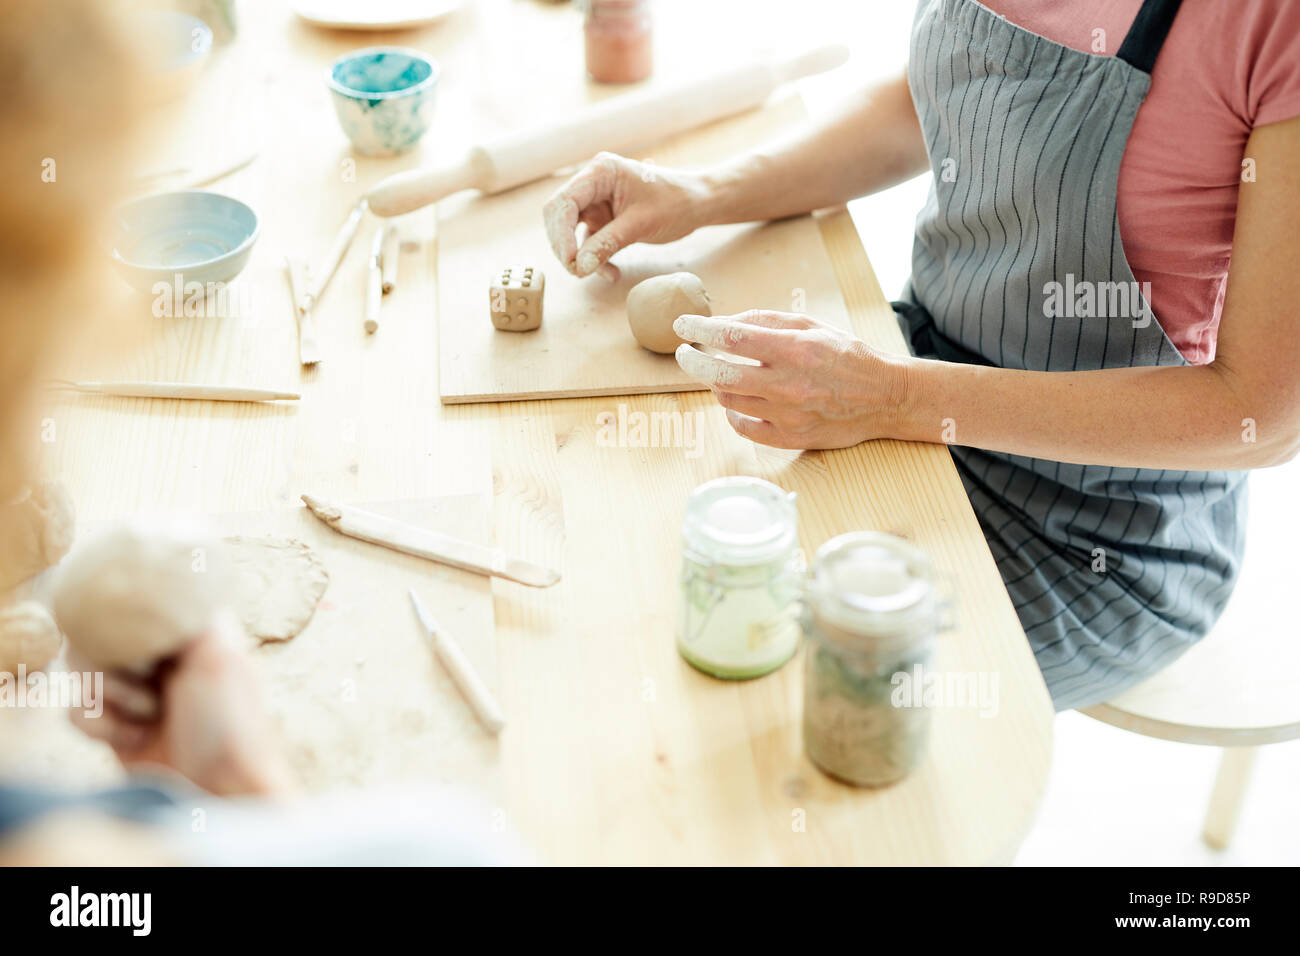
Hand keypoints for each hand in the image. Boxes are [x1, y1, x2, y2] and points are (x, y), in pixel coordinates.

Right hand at [70, 613, 292, 797]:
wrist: (220, 789)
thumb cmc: (231, 722)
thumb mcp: (222, 656)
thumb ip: (191, 615)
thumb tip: (169, 579)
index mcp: (188, 630)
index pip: (139, 599)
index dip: (129, 615)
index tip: (144, 637)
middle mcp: (159, 655)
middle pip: (99, 631)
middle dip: (114, 660)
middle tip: (150, 677)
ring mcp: (133, 689)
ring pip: (79, 669)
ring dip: (109, 695)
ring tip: (148, 714)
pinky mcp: (112, 725)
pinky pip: (74, 711)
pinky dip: (99, 726)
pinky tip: (133, 739)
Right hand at [542, 152, 712, 279]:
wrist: (697, 204)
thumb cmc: (675, 203)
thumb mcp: (641, 224)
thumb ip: (608, 243)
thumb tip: (579, 267)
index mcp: (600, 172)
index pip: (565, 201)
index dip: (560, 233)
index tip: (569, 260)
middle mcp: (593, 184)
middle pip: (560, 216)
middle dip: (564, 246)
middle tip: (576, 271)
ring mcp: (597, 202)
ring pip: (570, 231)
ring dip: (578, 255)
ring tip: (591, 274)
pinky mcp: (603, 220)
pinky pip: (589, 242)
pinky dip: (595, 259)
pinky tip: (612, 274)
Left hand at [673, 311, 912, 449]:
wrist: (884, 397)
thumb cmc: (846, 356)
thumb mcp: (810, 326)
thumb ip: (767, 321)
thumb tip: (726, 321)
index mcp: (793, 349)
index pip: (732, 337)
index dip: (700, 330)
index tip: (682, 325)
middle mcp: (788, 383)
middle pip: (720, 373)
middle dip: (693, 361)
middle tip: (685, 353)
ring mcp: (788, 414)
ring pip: (729, 400)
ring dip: (715, 384)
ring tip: (718, 373)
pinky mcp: (790, 438)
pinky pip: (744, 428)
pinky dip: (732, 414)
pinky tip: (734, 402)